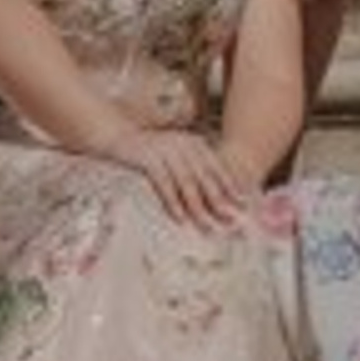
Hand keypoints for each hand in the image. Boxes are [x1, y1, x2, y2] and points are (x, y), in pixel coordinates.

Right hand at [107, 126, 247, 230]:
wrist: (116, 135)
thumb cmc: (148, 152)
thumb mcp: (174, 155)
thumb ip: (192, 169)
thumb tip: (212, 196)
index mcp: (193, 143)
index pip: (216, 167)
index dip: (230, 185)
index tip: (243, 202)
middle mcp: (183, 144)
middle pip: (205, 176)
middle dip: (219, 199)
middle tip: (230, 219)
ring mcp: (165, 150)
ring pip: (186, 182)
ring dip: (197, 206)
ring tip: (206, 225)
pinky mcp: (148, 158)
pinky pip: (164, 183)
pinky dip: (172, 201)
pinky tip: (179, 217)